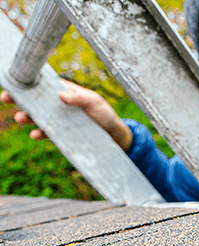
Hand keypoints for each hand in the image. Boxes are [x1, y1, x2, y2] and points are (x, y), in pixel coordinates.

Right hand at [0, 80, 131, 150]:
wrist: (112, 135)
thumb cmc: (104, 114)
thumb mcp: (94, 102)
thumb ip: (79, 98)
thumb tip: (61, 95)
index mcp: (64, 91)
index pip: (43, 85)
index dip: (27, 82)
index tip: (13, 81)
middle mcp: (58, 105)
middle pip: (35, 100)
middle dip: (19, 99)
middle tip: (6, 99)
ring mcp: (58, 120)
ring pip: (37, 116)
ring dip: (26, 117)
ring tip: (20, 118)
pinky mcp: (61, 134)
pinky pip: (46, 133)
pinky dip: (39, 133)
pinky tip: (35, 134)